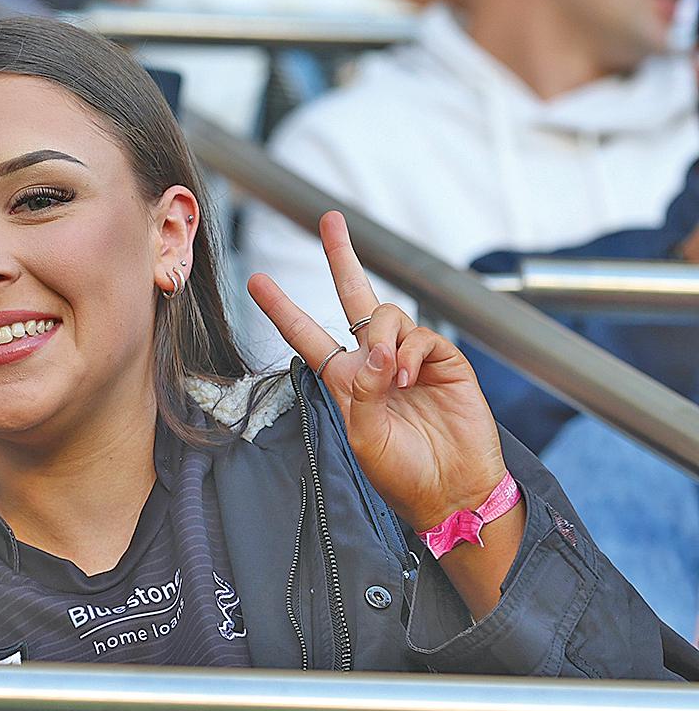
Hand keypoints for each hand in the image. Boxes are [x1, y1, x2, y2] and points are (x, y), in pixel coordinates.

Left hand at [247, 212, 506, 532]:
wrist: (453, 490)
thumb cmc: (402, 474)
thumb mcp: (366, 440)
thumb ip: (364, 393)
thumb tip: (378, 349)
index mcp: (345, 382)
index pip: (308, 337)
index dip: (283, 309)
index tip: (257, 281)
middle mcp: (374, 363)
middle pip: (354, 298)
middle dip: (341, 257)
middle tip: (329, 219)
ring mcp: (410, 358)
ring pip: (388, 315)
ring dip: (386, 337)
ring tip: (395, 376)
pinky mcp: (443, 360)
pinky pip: (422, 334)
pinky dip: (412, 351)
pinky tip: (411, 377)